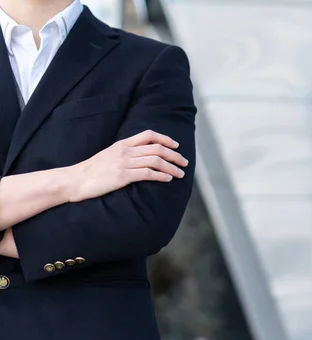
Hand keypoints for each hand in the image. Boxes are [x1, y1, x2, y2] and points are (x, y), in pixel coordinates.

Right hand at [64, 130, 188, 202]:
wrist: (74, 180)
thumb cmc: (91, 171)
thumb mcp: (109, 156)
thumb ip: (124, 153)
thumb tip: (140, 157)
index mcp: (122, 144)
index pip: (148, 135)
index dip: (165, 139)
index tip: (176, 146)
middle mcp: (125, 151)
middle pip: (157, 148)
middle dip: (174, 155)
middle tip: (185, 162)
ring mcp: (124, 163)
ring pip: (156, 161)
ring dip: (172, 167)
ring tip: (181, 173)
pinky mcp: (122, 176)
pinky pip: (147, 174)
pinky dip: (161, 175)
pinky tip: (168, 179)